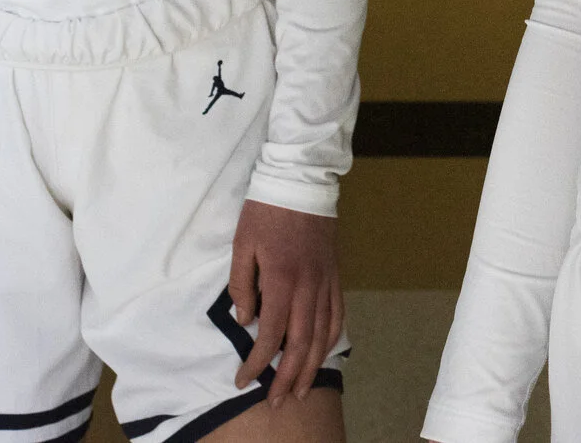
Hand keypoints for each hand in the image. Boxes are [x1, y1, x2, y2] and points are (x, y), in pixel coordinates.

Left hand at [228, 200, 343, 403]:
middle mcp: (309, 285)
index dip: (258, 362)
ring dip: (312, 365)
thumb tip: (246, 320)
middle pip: (302, 342)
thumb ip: (242, 284)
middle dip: (288, 376)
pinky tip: (323, 352)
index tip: (244, 380)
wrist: (301, 179)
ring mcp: (326, 280)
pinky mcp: (335, 273)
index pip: (271, 333)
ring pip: (323, 333)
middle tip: (276, 402)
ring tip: (300, 389)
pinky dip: (331, 338)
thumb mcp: (242, 243)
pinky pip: (338, 313)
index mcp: (282, 278)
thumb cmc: (266, 210)